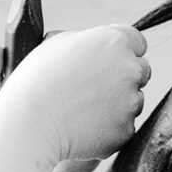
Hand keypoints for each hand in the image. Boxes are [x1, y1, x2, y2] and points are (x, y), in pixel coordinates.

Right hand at [0, 26, 150, 168]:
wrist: (30, 124)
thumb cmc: (35, 81)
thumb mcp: (56, 44)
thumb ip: (87, 41)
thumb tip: (98, 44)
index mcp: (114, 41)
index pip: (136, 42)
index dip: (123, 53)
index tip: (110, 62)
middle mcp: (130, 68)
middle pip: (141, 71)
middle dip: (124, 78)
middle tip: (95, 88)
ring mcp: (131, 101)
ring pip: (133, 101)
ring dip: (117, 104)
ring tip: (81, 109)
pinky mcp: (126, 130)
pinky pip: (124, 127)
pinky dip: (109, 129)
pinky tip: (83, 127)